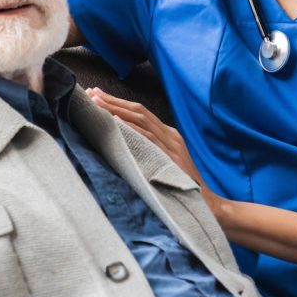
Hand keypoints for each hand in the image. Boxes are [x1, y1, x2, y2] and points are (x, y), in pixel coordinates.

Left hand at [85, 88, 201, 186]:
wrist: (204, 202)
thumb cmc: (179, 185)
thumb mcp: (163, 162)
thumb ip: (148, 150)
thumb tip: (121, 143)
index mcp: (169, 135)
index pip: (141, 113)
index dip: (119, 103)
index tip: (98, 96)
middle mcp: (171, 135)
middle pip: (139, 111)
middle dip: (114, 101)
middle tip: (92, 93)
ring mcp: (172, 145)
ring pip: (142, 120)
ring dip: (117, 110)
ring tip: (97, 102)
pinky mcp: (171, 157)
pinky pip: (149, 139)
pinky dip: (132, 129)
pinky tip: (116, 121)